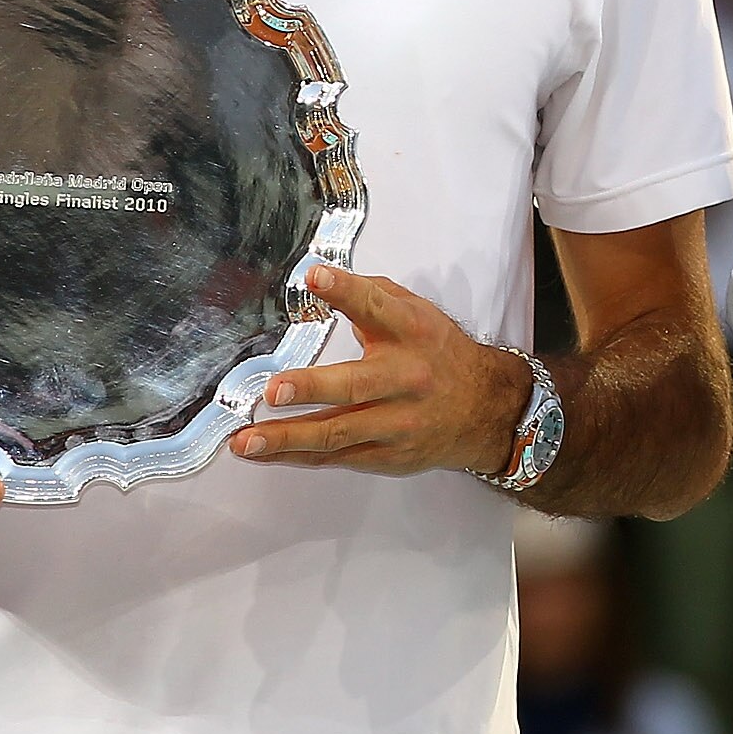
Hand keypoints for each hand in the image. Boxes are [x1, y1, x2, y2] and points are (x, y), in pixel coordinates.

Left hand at [234, 265, 526, 475]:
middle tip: (274, 390)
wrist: (485, 409)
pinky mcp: (388, 454)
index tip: (313, 276)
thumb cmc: (439, 354)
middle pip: (356, 385)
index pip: (377, 306)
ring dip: (289, 438)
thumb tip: (319, 279)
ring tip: (246, 441)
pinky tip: (266, 454)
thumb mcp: (418, 313)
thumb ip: (373, 296)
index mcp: (412, 332)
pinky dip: (299, 456)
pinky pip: (337, 457)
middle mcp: (405, 377)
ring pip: (339, 432)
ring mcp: (397, 422)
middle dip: (313, 388)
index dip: (345, 289)